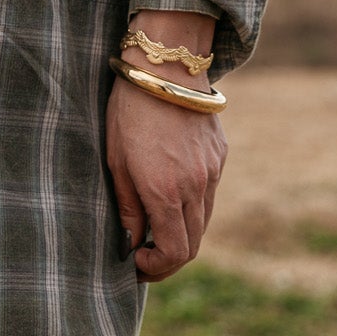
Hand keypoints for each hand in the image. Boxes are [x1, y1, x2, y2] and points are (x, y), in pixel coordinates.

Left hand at [105, 77, 226, 281]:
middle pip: (192, 244)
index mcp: (166, 192)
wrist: (165, 67)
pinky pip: (209, 193)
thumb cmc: (129, 112)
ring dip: (182, 232)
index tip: (136, 262)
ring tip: (154, 225)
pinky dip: (192, 205)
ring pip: (204, 221)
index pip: (175, 253)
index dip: (156, 268)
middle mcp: (196, 186)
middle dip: (168, 258)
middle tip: (144, 255)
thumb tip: (132, 244)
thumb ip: (127, 208)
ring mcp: (212, 171)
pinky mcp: (220, 156)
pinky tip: (170, 192)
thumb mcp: (116, 161)